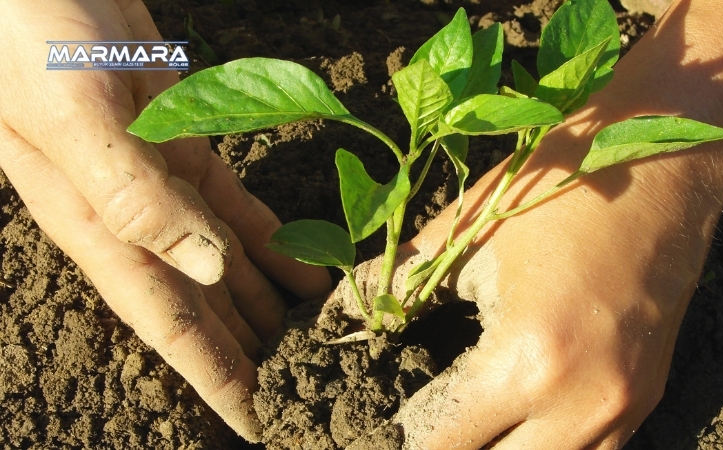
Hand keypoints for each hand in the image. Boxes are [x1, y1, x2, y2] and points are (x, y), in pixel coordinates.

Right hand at [0, 0, 329, 440]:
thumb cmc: (28, 30)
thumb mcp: (74, 112)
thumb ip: (133, 193)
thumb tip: (206, 271)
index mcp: (103, 226)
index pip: (171, 325)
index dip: (216, 379)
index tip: (259, 425)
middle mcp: (136, 218)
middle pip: (209, 306)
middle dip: (254, 353)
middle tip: (308, 389)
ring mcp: (165, 182)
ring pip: (231, 262)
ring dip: (273, 303)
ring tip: (321, 339)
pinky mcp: (188, 144)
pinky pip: (241, 208)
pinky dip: (276, 240)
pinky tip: (309, 266)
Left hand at [360, 0, 722, 446]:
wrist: (662, 165)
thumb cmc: (557, 187)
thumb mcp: (465, 234)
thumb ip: (396, 288)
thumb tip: (344, 320)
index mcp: (526, 361)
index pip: (446, 442)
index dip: (407, 438)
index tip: (383, 426)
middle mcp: (582, 404)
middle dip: (452, 449)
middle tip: (422, 424)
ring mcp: (624, 407)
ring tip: (470, 421)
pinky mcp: (647, 395)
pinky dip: (547, 447)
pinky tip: (520, 418)